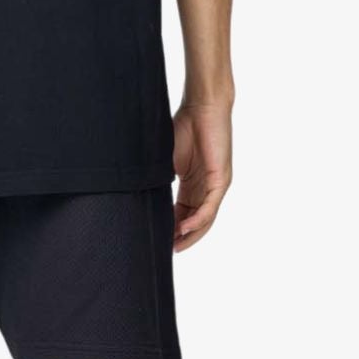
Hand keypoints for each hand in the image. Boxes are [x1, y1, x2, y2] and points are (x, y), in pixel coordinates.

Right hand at [172, 100, 231, 251]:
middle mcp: (206, 188)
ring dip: (189, 236)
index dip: (170, 228)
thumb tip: (137, 193)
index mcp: (193, 184)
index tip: (157, 240)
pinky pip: (209, 208)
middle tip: (164, 251)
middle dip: (180, 238)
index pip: (182, 213)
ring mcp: (215, 186)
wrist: (202, 107)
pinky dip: (197, 221)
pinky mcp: (221, 181)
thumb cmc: (184, 126)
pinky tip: (182, 229)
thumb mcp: (166, 160)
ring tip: (174, 247)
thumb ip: (158, 178)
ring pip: (204, 220)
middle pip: (194, 222)